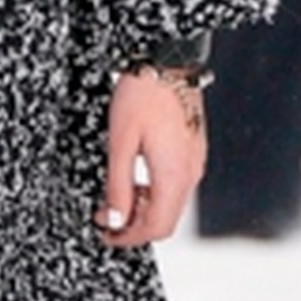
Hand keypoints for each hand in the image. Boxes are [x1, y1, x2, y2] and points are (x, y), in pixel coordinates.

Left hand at [99, 67, 203, 246]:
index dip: (129, 238)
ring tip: (116, 196)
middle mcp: (190, 173)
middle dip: (134, 226)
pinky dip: (154, 192)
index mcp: (174, 175)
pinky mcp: (193, 152)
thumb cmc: (143, 95)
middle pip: (165, 220)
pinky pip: (175, 186)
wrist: (167, 62)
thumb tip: (115, 220)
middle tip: (106, 217)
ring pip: (171, 204)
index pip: (156, 227)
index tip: (106, 234)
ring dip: (143, 209)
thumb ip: (118, 186)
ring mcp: (194, 162)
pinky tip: (135, 178)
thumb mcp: (120, 143)